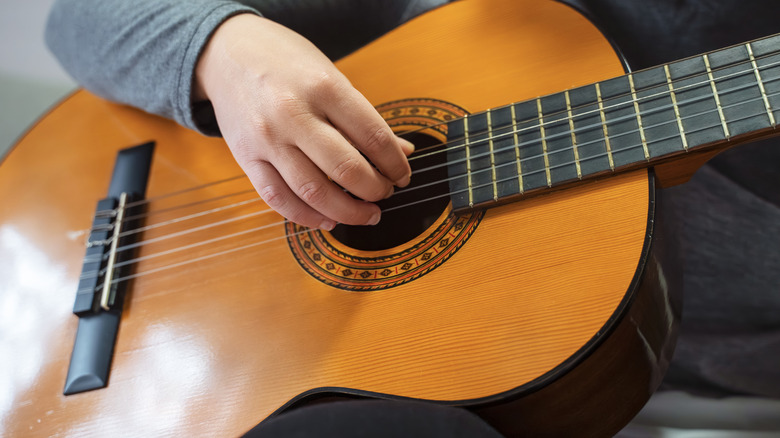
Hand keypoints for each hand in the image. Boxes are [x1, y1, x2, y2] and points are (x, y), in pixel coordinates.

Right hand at [195, 14, 412, 230]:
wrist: (227, 52)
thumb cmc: (286, 62)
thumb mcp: (331, 76)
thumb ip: (363, 117)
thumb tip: (402, 152)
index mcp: (324, 87)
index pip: (373, 137)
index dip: (396, 164)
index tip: (402, 175)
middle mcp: (294, 114)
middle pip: (347, 169)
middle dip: (376, 191)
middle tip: (385, 194)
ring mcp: (268, 139)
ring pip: (314, 192)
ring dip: (348, 212)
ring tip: (366, 214)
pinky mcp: (246, 158)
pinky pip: (278, 199)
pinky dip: (307, 217)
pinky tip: (328, 219)